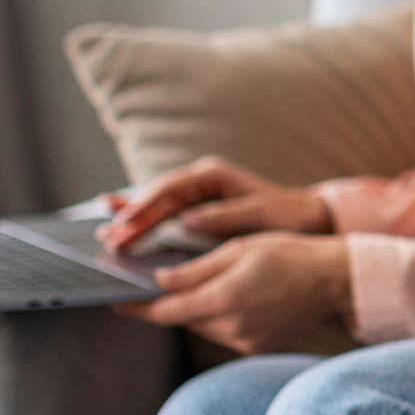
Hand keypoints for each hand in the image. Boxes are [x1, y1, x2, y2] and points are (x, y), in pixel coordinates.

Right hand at [98, 156, 331, 253]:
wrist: (308, 218)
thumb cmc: (288, 215)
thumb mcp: (260, 215)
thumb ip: (224, 216)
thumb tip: (188, 220)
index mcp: (213, 175)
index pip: (170, 190)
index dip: (145, 207)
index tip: (126, 225)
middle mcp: (201, 179)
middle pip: (157, 197)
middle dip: (132, 217)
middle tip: (108, 239)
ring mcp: (198, 192)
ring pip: (156, 204)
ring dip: (132, 220)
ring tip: (105, 236)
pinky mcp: (198, 207)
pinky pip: (163, 212)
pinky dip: (143, 219)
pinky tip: (119, 222)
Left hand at [113, 233, 354, 354]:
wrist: (338, 279)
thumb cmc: (292, 254)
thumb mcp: (240, 249)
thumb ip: (196, 269)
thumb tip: (160, 280)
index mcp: (223, 299)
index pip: (164, 311)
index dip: (135, 307)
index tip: (114, 300)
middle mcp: (231, 327)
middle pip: (182, 319)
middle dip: (170, 302)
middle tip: (159, 282)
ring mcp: (245, 341)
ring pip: (203, 326)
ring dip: (196, 308)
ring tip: (207, 284)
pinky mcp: (258, 346)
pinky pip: (225, 332)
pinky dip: (220, 316)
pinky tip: (237, 297)